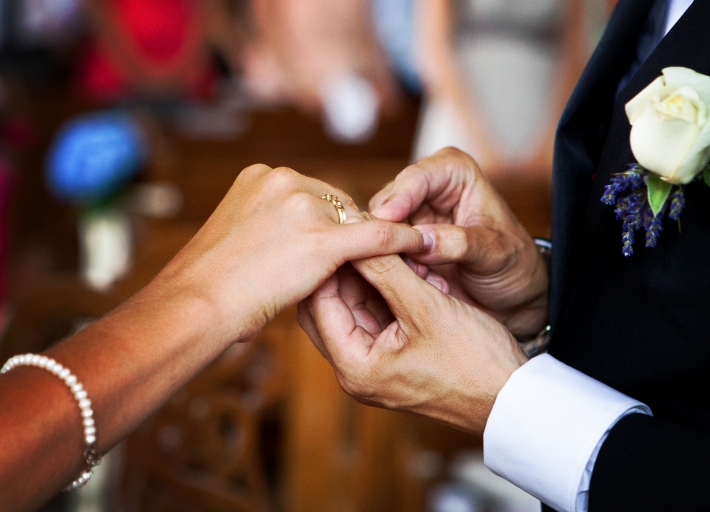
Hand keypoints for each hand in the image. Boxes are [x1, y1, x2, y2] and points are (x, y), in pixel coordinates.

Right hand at [156, 164, 423, 342]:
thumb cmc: (208, 286)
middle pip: (337, 202)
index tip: (339, 240)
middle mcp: (283, 181)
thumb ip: (265, 228)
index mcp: (259, 176)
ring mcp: (303, 206)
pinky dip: (402, 240)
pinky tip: (419, 245)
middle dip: (346, 230)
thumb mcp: (236, 240)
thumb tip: (287, 243)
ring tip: (388, 258)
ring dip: (368, 240)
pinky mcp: (322, 237)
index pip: (313, 195)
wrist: (195, 304)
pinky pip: (377, 234)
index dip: (329, 221)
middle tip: (359, 258)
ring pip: (356, 218)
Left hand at [298, 251, 527, 435]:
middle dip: (347, 268)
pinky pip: (379, 318)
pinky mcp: (395, 360)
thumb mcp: (426, 307)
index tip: (341, 229)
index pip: (319, 303)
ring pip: (357, 309)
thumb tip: (354, 233)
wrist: (513, 398)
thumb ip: (386, 269)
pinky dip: (389, 292)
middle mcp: (356, 371)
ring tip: (389, 245)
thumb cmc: (474, 361)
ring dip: (371, 277)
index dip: (329, 262)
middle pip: (332, 307)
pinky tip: (407, 267)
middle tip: (361, 232)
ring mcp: (375, 366)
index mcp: (354, 367)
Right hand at [369, 147, 548, 340]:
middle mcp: (425, 189)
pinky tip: (413, 285)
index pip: (416, 178)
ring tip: (421, 278)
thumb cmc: (514, 266)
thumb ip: (460, 243)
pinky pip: (379, 254)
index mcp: (453, 172)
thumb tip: (421, 242)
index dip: (399, 199)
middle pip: (387, 203)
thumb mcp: (496, 253)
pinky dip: (390, 270)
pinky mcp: (400, 246)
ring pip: (378, 231)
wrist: (514, 299)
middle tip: (399, 261)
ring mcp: (409, 218)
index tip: (387, 221)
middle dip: (391, 234)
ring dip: (392, 256)